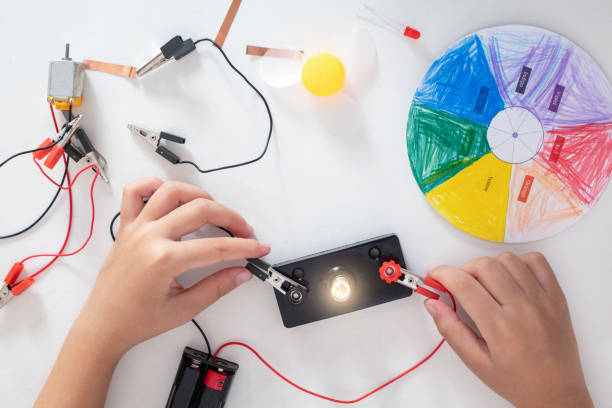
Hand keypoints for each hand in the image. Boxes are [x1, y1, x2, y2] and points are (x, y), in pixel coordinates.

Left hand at [76, 178, 269, 354]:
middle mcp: (148, 237)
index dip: (243, 247)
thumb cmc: (137, 321)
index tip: (258, 248)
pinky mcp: (126, 226)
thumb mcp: (184, 309)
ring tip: (215, 211)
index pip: (216, 247)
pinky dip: (154, 185)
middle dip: (230, 218)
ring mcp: (136, 228)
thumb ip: (217, 287)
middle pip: (200, 209)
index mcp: (163, 260)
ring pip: (171, 191)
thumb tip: (242, 272)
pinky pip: (135, 192)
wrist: (102, 326)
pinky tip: (172, 197)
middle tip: (244, 232)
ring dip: (199, 195)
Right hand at [425, 252, 592, 407]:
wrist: (558, 394)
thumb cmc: (519, 382)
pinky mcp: (556, 297)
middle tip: (459, 283)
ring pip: (508, 259)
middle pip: (484, 266)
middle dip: (463, 270)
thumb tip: (433, 305)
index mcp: (500, 328)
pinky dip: (518, 262)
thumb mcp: (476, 362)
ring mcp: (542, 300)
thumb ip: (451, 330)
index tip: (436, 275)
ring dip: (489, 265)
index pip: (464, 285)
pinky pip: (537, 261)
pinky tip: (510, 277)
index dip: (443, 274)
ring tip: (485, 283)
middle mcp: (523, 310)